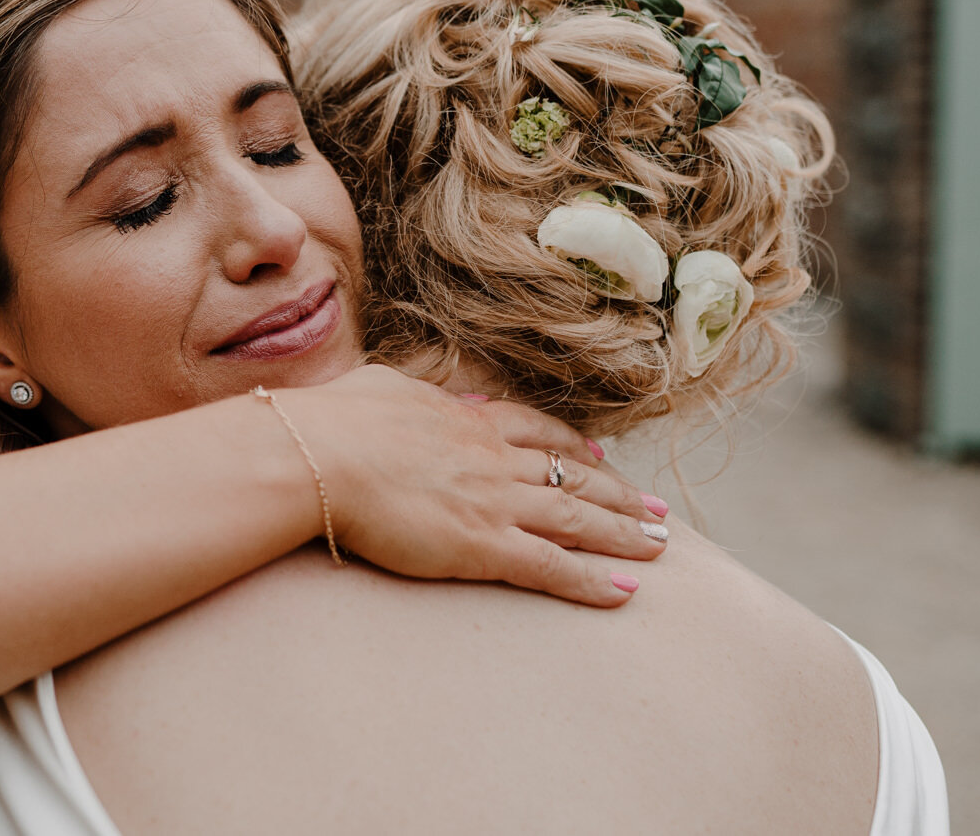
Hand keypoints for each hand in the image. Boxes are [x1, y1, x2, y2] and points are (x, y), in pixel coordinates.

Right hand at [277, 365, 667, 607]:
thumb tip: (427, 397)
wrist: (318, 455)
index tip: (600, 454)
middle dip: (618, 493)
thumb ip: (414, 394)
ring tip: (661, 545)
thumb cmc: (333, 420)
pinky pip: (552, 566)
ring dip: (624, 533)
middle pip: (572, 474)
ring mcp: (494, 501)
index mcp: (466, 420)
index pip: (536, 431)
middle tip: (655, 509)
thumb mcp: (381, 388)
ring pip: (576, 518)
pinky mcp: (483, 545)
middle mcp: (493, 458)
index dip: (573, 445)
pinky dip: (593, 580)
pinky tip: (626, 590)